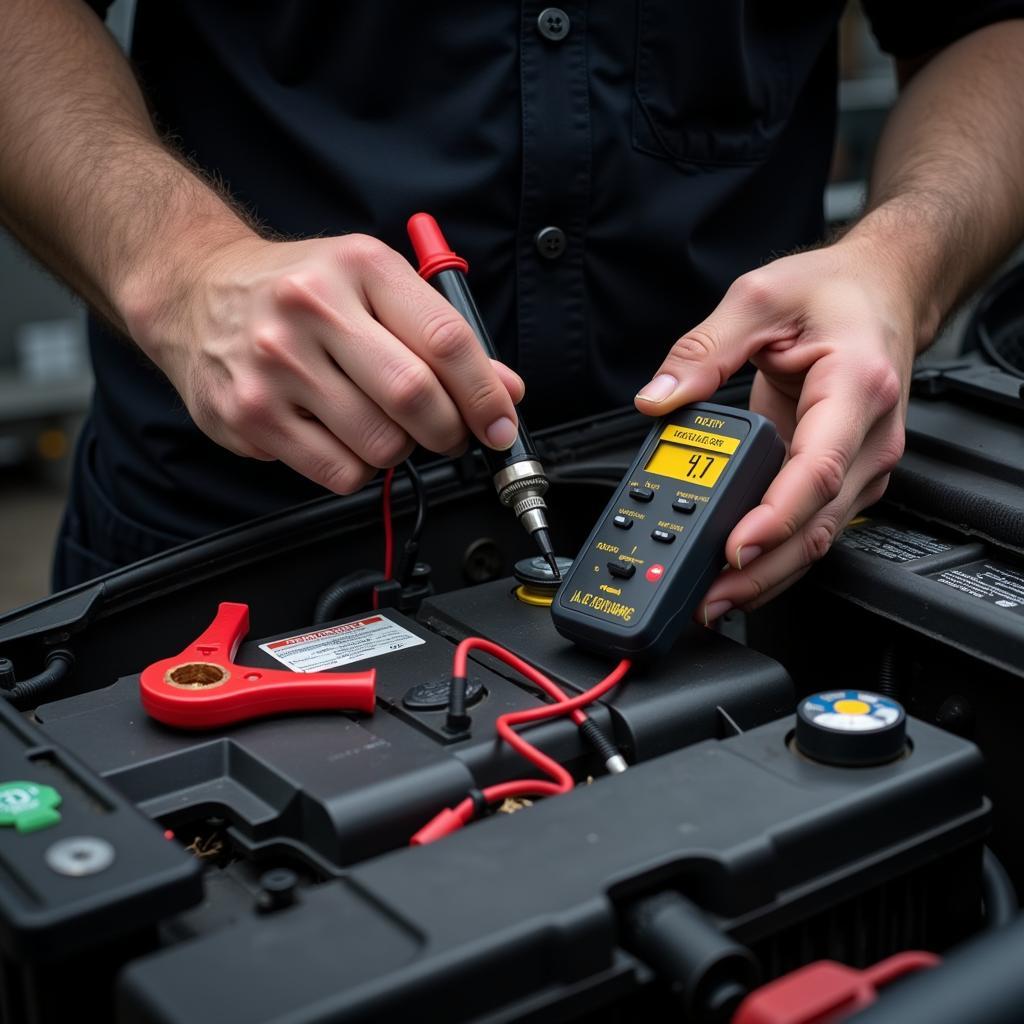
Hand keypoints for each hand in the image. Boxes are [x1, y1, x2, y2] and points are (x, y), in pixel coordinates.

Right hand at [125, 234, 523, 492]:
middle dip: (448, 431)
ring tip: (381, 425)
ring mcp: (275, 364)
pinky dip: (358, 469)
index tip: (501, 424)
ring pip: (380, 445)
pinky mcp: (249, 415)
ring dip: (399, 451)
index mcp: (359, 267)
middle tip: (447, 434)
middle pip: (414, 397)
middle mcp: (312, 308)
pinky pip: (338, 473)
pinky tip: (342, 438)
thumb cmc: (299, 292)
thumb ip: (440, 337)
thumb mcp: (373, 287)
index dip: (486, 394)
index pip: (446, 339)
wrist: (195, 291)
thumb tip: (506, 393)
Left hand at [635, 236, 917, 620]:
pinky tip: (738, 573)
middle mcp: (869, 436)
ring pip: (817, 537)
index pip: (818, 468)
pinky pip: (811, 526)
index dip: (775, 516)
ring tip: (714, 598)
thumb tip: (658, 397)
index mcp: (855, 387)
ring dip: (767, 574)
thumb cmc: (835, 293)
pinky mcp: (846, 477)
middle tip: (709, 596)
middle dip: (761, 569)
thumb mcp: (759, 299)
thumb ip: (703, 350)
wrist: (884, 292)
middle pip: (817, 522)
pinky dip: (775, 555)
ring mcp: (863, 463)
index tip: (736, 546)